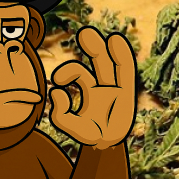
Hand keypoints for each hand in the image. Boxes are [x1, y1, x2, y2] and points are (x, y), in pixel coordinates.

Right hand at [50, 27, 136, 148]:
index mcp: (122, 95)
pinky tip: (58, 97)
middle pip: (103, 62)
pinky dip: (62, 93)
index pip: (123, 69)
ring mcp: (97, 92)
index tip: (114, 38)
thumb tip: (55, 93)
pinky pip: (72, 89)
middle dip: (95, 46)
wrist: (104, 147)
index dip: (121, 53)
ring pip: (82, 73)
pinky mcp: (86, 97)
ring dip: (69, 70)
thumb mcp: (87, 133)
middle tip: (85, 32)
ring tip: (57, 78)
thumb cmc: (102, 137)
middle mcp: (110, 89)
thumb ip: (65, 117)